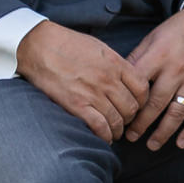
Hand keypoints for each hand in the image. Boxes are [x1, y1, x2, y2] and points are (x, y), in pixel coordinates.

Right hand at [16, 21, 152, 143]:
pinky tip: (105, 138)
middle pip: (132, 107)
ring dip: (118, 130)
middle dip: (131, 117)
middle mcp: (108, 80)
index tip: (136, 105)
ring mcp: (93, 93)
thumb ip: (115, 64)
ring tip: (115, 132)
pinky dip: (105, 136)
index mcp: (116, 63)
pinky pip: (99, 126)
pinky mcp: (76, 105)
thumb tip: (126, 79)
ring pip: (117, 120)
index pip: (142, 88)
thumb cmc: (68, 44)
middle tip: (125, 121)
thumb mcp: (99, 48)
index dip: (142, 101)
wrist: (40, 46)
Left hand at [122, 0, 183, 148]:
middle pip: (155, 104)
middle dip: (141, 124)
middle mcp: (177, 70)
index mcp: (158, 57)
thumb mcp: (153, 38)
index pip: (138, 86)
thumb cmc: (178, 30)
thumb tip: (117, 80)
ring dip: (163, 132)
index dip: (126, 104)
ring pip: (177, 113)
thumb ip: (137, 59)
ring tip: (151, 145)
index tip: (117, 116)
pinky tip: (180, 143)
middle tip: (129, 137)